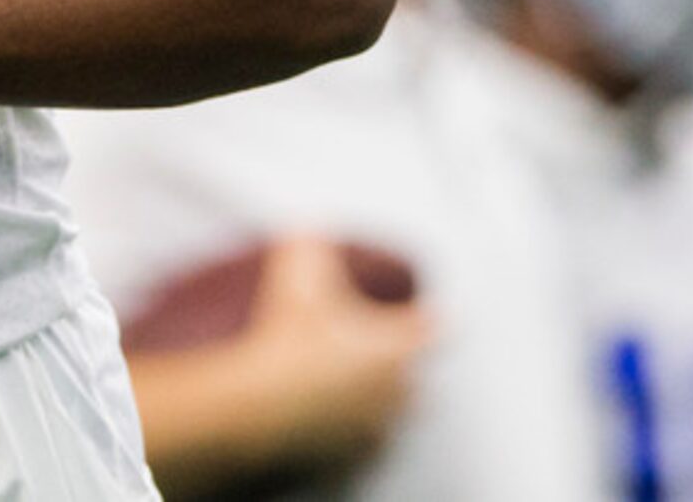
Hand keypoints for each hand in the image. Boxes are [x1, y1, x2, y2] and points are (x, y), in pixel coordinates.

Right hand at [229, 236, 432, 466]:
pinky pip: (357, 450)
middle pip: (416, 380)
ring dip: (371, 403)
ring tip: (336, 386)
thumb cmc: (287, 345)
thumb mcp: (295, 273)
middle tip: (366, 347)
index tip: (426, 311)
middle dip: (398, 364)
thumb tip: (310, 228)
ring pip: (388, 419)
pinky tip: (316, 422)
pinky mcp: (347, 465)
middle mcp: (396, 396)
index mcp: (396, 349)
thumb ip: (310, 243)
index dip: (429, 315)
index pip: (434, 327)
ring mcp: (373, 434)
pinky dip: (343, 436)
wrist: (258, 408)